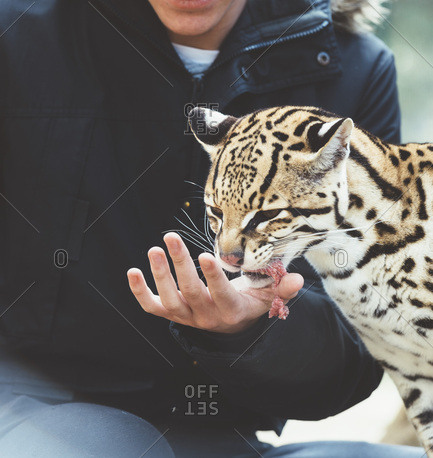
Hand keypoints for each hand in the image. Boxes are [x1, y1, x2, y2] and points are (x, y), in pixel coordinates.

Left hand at [127, 232, 303, 333]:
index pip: (222, 295)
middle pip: (191, 292)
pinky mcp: (170, 314)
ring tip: (155, 248)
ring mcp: (186, 317)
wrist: (228, 328)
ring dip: (160, 274)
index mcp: (231, 311)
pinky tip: (131, 271)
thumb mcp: (267, 298)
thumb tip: (297, 279)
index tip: (208, 255)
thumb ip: (282, 289)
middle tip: (170, 237)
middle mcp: (206, 317)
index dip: (214, 277)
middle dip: (180, 265)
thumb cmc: (249, 304)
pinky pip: (151, 307)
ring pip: (169, 299)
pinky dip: (139, 292)